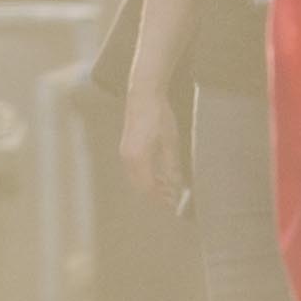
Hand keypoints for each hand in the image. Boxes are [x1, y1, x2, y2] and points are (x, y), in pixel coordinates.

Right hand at [117, 85, 187, 211]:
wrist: (143, 96)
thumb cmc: (159, 116)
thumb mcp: (170, 142)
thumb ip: (171, 166)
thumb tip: (176, 185)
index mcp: (139, 158)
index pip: (149, 187)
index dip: (161, 198)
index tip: (174, 203)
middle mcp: (127, 158)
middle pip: (140, 186)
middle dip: (155, 195)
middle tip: (172, 200)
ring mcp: (124, 153)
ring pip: (136, 179)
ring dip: (150, 186)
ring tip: (168, 189)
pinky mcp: (126, 148)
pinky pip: (134, 170)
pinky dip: (145, 177)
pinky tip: (158, 175)